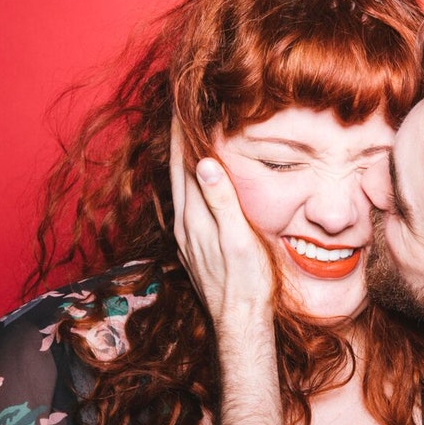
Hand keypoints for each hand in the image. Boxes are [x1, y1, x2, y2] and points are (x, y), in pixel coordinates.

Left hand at [169, 117, 275, 334]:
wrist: (239, 320)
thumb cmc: (247, 281)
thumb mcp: (238, 239)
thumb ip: (221, 201)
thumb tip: (204, 164)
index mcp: (195, 216)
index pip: (184, 164)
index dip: (183, 133)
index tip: (181, 103)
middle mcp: (184, 224)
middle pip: (176, 172)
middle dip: (179, 140)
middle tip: (182, 110)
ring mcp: (186, 236)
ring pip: (179, 188)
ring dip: (182, 161)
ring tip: (188, 138)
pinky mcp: (193, 246)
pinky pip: (186, 204)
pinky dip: (188, 184)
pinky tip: (195, 183)